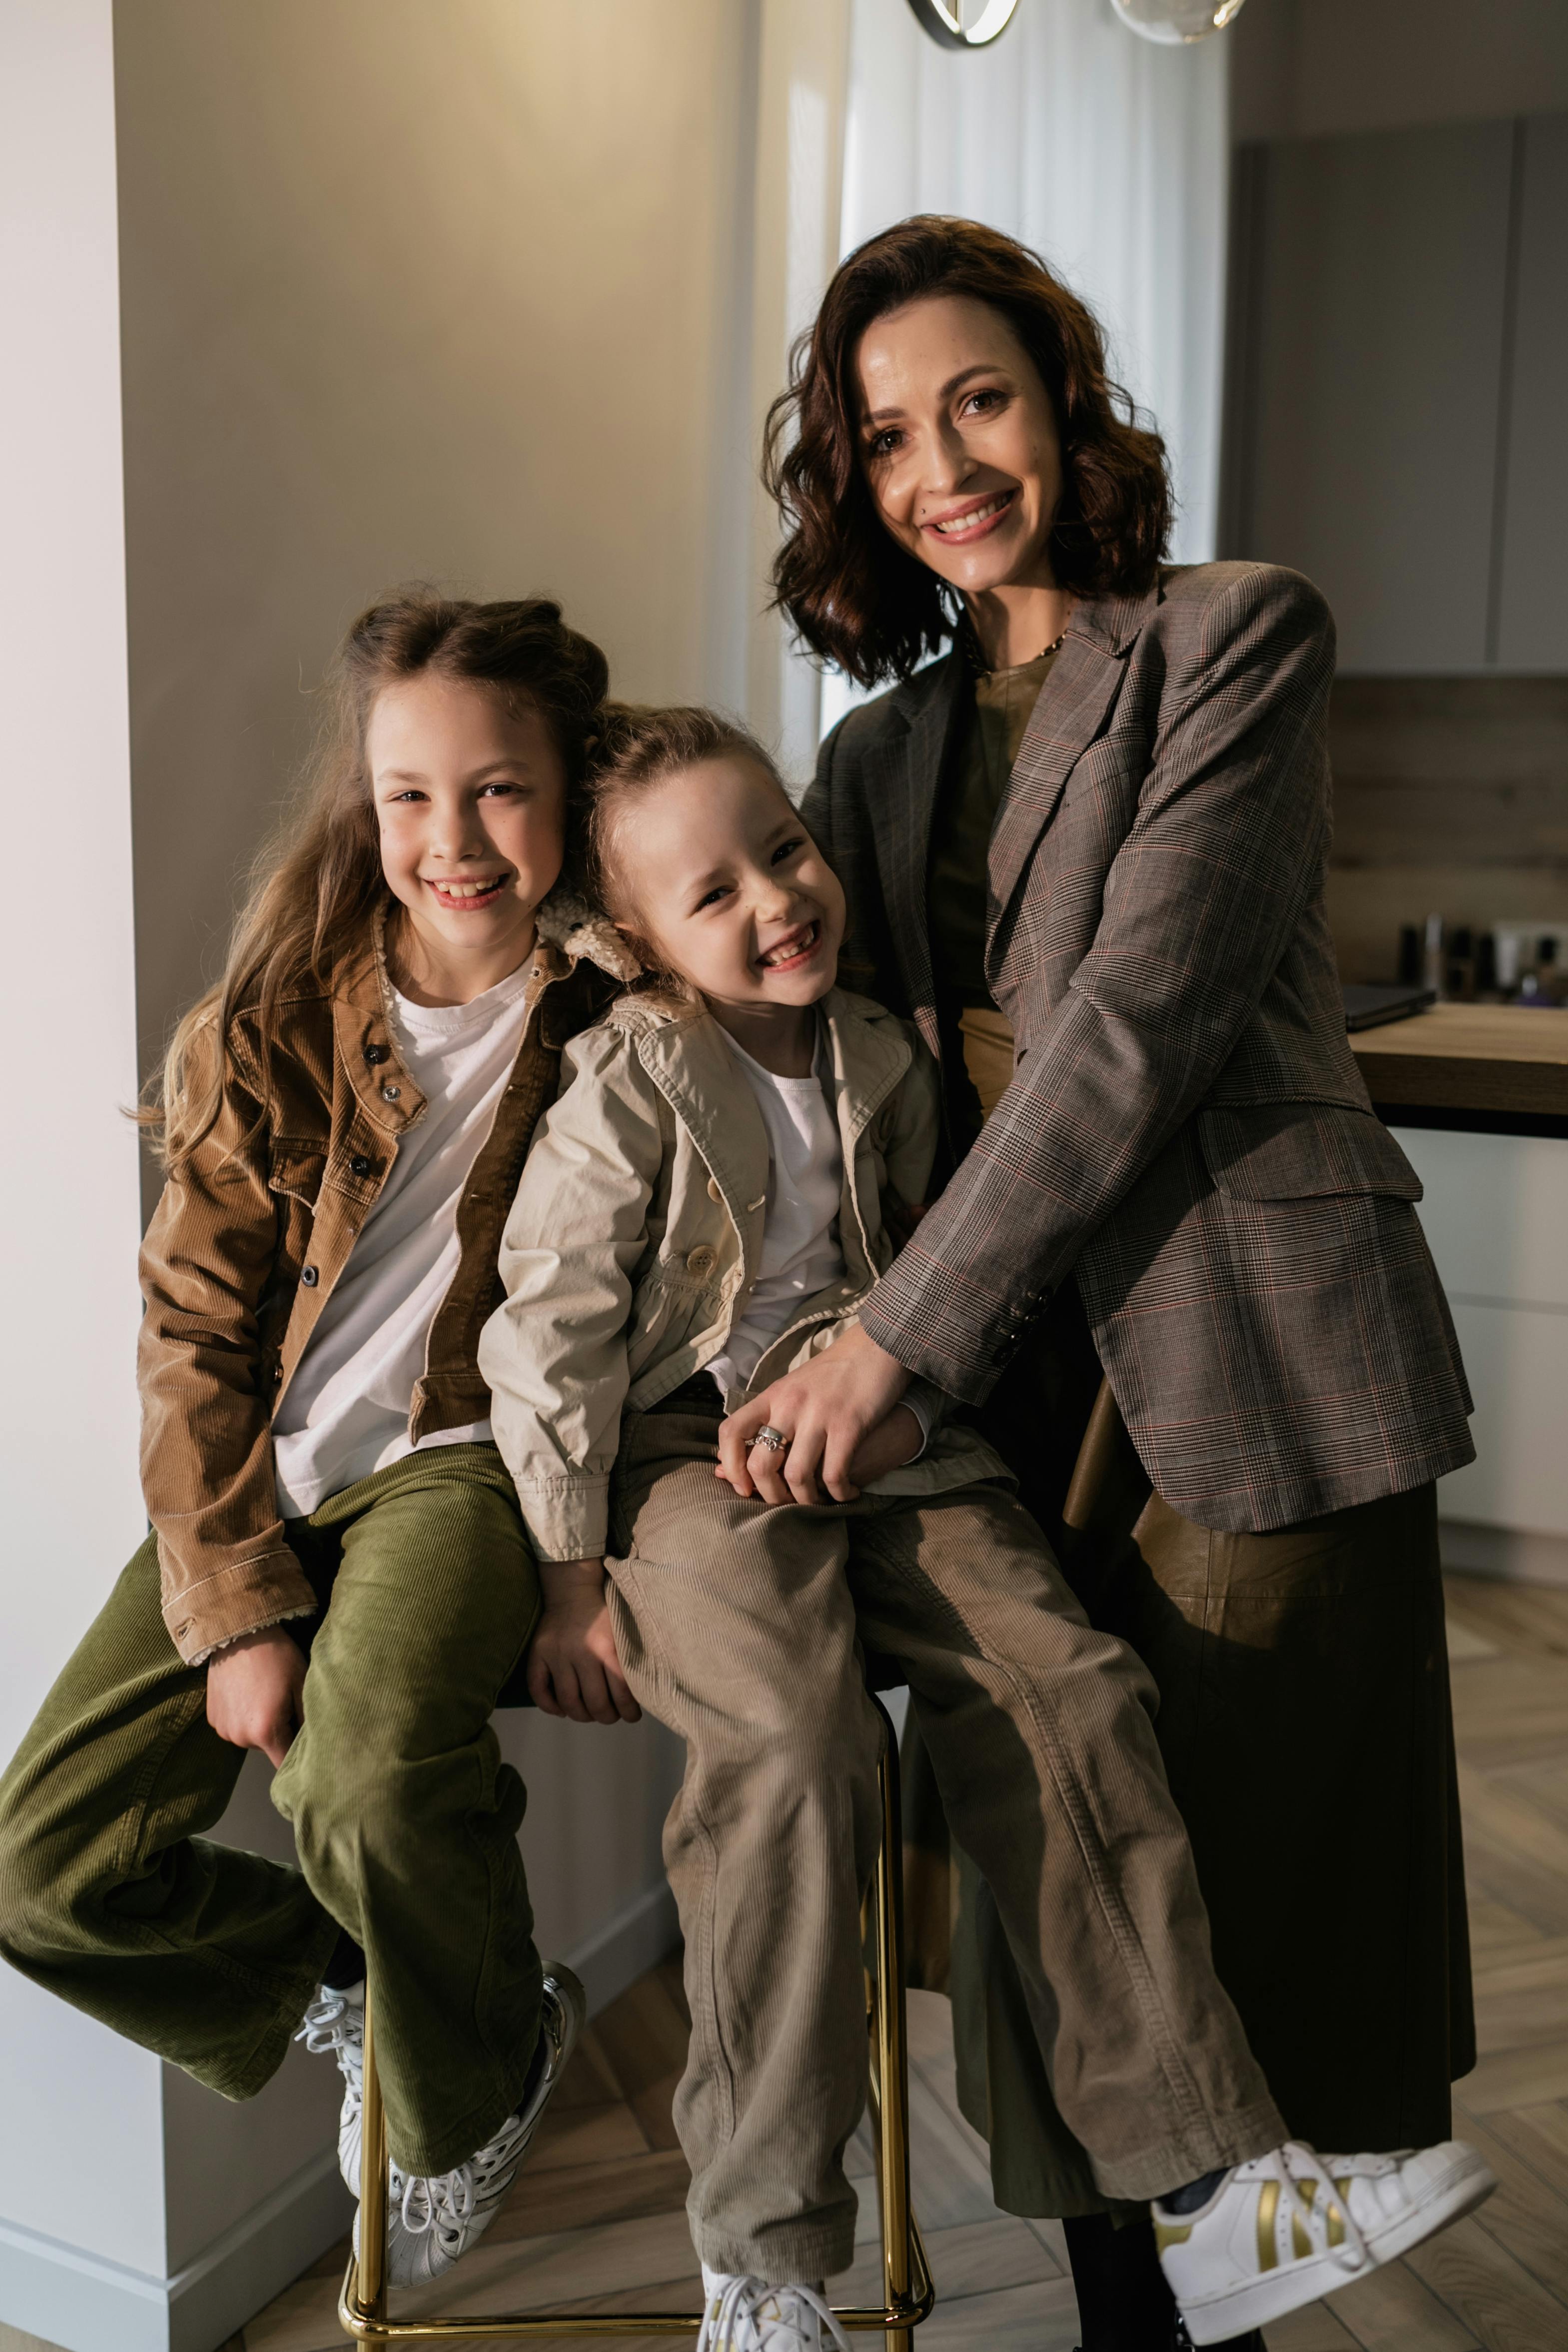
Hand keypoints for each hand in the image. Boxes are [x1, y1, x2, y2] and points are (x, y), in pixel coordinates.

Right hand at [206, 1625, 306, 1767]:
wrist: (240, 1633)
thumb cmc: (277, 1656)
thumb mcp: (302, 1686)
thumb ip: (308, 1721)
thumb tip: (315, 1744)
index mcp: (265, 1732)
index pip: (285, 1763)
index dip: (298, 1758)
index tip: (306, 1750)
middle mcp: (240, 1737)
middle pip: (269, 1748)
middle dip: (281, 1733)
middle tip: (285, 1702)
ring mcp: (223, 1729)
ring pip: (252, 1738)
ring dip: (261, 1725)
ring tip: (265, 1694)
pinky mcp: (213, 1719)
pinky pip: (235, 1727)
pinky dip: (243, 1716)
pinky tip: (248, 1693)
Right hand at [527, 1561, 641, 1725]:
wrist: (573, 1590)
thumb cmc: (603, 1613)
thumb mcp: (622, 1633)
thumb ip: (628, 1660)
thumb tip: (637, 1696)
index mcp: (607, 1647)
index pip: (621, 1692)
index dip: (628, 1711)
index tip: (632, 1716)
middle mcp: (581, 1652)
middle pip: (594, 1702)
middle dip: (606, 1716)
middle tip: (610, 1716)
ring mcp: (557, 1654)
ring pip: (568, 1701)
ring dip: (581, 1716)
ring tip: (589, 1715)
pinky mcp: (538, 1654)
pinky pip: (538, 1688)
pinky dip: (549, 1706)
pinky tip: (562, 1711)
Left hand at [716, 1324, 911, 1505]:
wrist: (877, 1345)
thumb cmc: (835, 1372)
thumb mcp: (794, 1388)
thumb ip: (770, 1420)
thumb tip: (735, 1459)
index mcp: (772, 1395)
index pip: (731, 1432)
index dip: (731, 1466)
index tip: (743, 1487)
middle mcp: (789, 1405)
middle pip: (761, 1465)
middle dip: (772, 1496)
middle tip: (788, 1503)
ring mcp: (818, 1415)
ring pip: (797, 1476)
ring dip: (808, 1500)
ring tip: (820, 1501)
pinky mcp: (848, 1425)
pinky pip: (834, 1474)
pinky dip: (839, 1493)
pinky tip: (848, 1492)